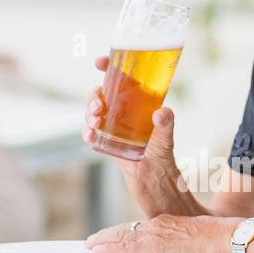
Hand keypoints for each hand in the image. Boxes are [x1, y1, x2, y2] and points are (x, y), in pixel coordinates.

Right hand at [82, 55, 190, 218]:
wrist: (157, 189)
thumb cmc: (164, 163)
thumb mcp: (165, 143)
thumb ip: (165, 127)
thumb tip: (162, 112)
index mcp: (141, 105)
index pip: (124, 79)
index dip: (111, 66)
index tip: (100, 62)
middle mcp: (128, 113)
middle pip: (104, 94)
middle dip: (94, 95)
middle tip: (97, 108)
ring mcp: (117, 128)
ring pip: (96, 112)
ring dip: (89, 112)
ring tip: (94, 121)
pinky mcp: (110, 143)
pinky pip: (93, 133)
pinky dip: (88, 132)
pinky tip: (90, 137)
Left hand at [86, 213, 239, 252]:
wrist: (229, 237)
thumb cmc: (221, 237)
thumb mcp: (198, 236)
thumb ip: (184, 240)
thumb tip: (183, 246)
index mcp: (168, 223)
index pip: (139, 228)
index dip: (122, 233)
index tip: (109, 236)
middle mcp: (159, 226)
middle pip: (127, 230)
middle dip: (107, 237)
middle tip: (91, 242)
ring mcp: (158, 234)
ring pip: (123, 236)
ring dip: (104, 241)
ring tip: (90, 245)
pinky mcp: (158, 245)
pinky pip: (129, 245)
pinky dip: (111, 247)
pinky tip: (99, 249)